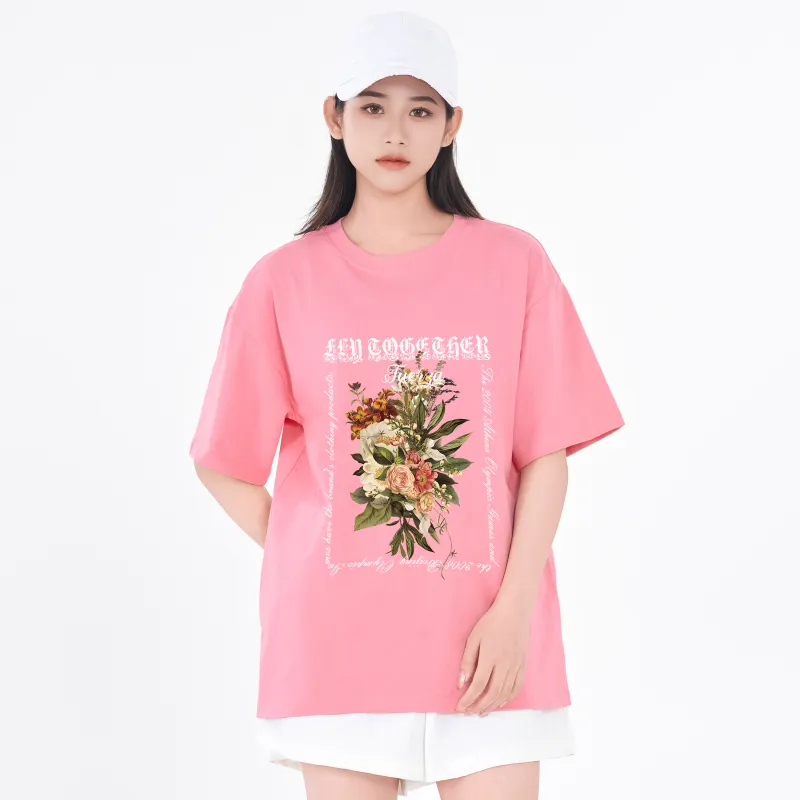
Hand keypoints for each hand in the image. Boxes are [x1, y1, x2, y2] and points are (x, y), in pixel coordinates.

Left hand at [455, 600, 529, 715]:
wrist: (514, 613)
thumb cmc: (491, 623)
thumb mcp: (474, 638)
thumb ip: (467, 661)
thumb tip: (461, 682)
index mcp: (490, 657)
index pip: (478, 685)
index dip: (468, 699)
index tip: (460, 707)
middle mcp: (505, 665)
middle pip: (492, 693)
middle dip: (479, 706)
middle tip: (468, 711)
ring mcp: (516, 666)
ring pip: (505, 693)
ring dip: (493, 705)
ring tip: (481, 711)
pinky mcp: (523, 666)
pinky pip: (517, 688)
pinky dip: (508, 698)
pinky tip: (500, 702)